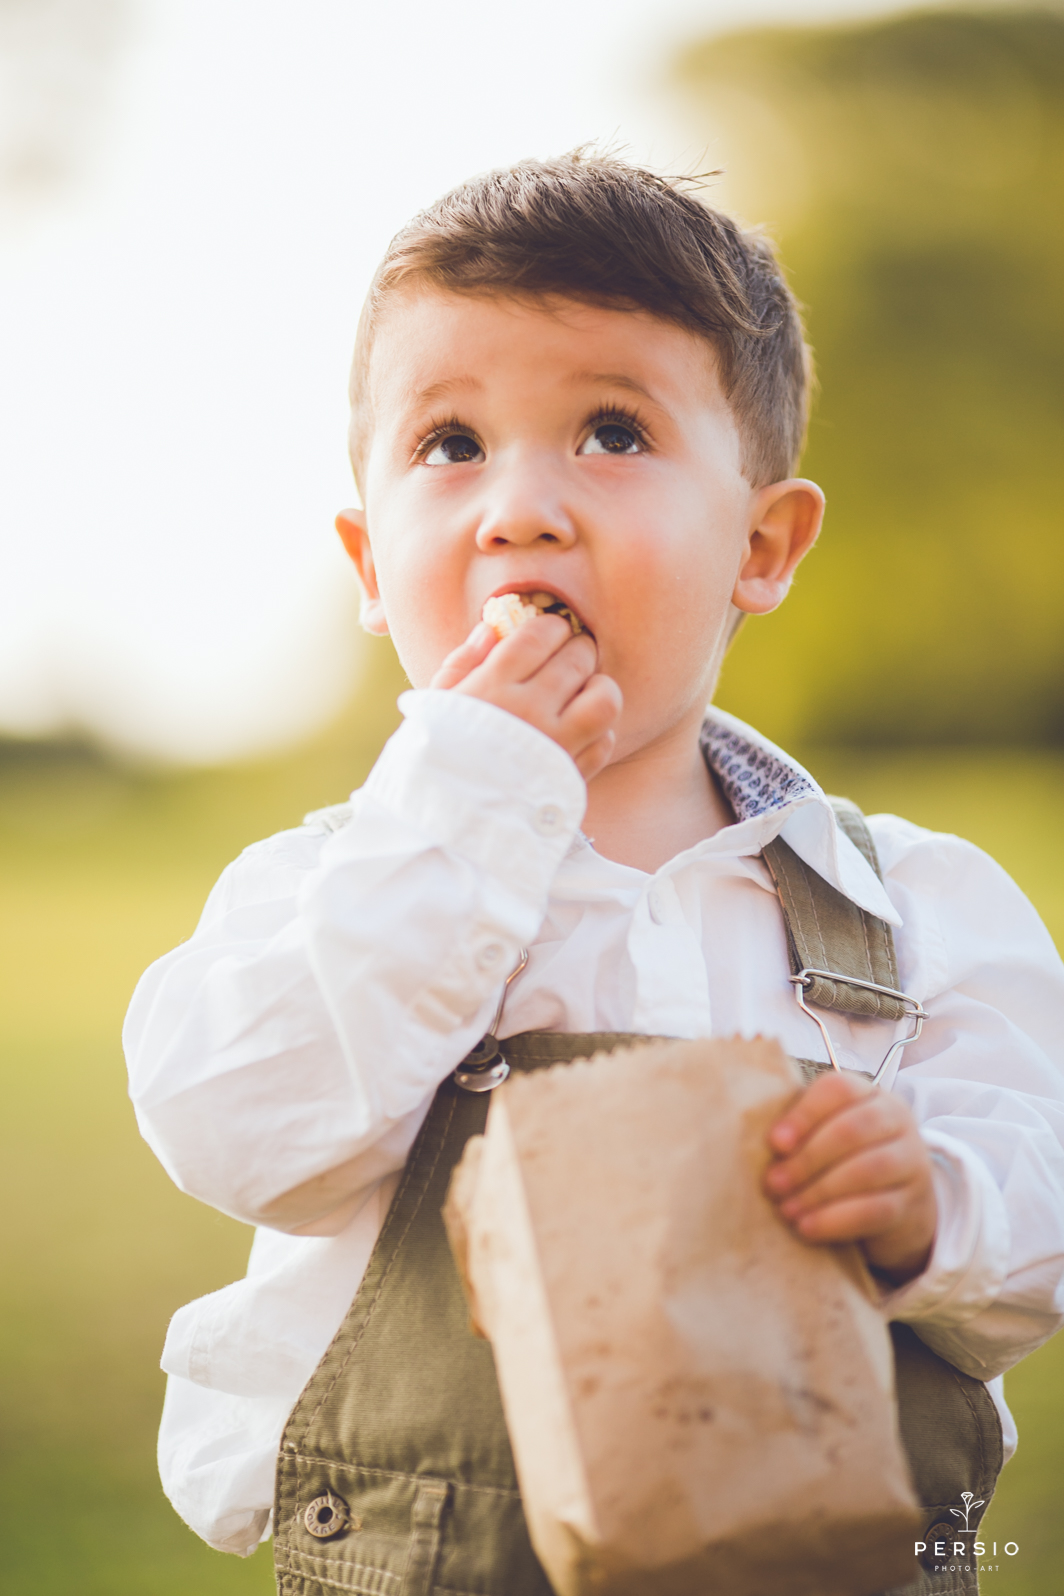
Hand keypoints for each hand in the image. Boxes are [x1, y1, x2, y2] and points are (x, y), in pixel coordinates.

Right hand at [430, 616, 621, 780]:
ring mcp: (555, 744)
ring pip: (604, 698)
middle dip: (578, 648)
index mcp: (492, 687)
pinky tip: (581, 730)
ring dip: (599, 686)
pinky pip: (605, 742)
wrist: (442, 823)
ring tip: (585, 688)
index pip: (539, 636)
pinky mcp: (571, 776)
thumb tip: (490, 629)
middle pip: (576, 659)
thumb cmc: (433, 759)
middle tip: (572, 653)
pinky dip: (600, 731)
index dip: (552, 626)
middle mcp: (529, 710)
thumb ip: (462, 662)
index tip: (552, 630)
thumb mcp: (435, 705)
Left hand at [763, 1070, 936, 1284]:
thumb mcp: (826, 1136)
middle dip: (807, 1158)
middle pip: (852, 1130)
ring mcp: (911, 1161)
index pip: (838, 1089)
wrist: (899, 1204)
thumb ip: (799, 1130)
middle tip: (773, 1184)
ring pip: (867, 1169)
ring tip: (787, 1209)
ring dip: (819, 1191)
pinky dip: (836, 1220)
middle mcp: (896, 1121)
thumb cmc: (846, 1162)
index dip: (804, 1114)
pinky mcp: (913, 1204)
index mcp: (869, 1094)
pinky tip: (808, 1228)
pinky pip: (875, 1209)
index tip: (774, 1143)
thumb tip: (751, 1142)